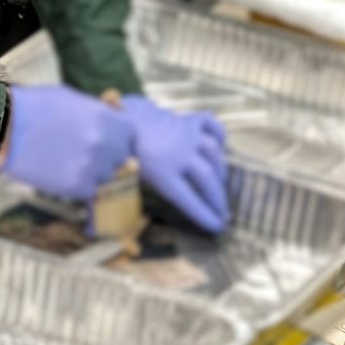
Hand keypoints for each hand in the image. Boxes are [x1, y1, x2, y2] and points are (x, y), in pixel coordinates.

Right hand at [0, 83, 134, 202]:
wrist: (5, 128)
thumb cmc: (36, 108)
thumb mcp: (74, 100)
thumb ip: (99, 114)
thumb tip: (114, 118)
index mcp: (107, 121)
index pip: (130, 137)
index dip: (119, 139)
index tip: (108, 141)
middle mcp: (104, 145)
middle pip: (120, 159)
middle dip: (107, 157)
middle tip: (85, 153)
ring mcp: (91, 167)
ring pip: (104, 177)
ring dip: (92, 172)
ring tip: (68, 161)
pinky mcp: (75, 186)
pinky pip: (88, 191)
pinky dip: (78, 185)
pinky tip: (60, 172)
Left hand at [121, 96, 229, 234]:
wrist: (120, 117)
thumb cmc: (121, 151)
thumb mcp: (128, 177)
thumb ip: (138, 194)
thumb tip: (130, 221)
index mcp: (163, 172)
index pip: (190, 200)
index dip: (205, 215)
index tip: (218, 228)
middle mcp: (180, 154)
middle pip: (208, 179)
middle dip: (219, 199)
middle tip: (224, 212)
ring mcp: (187, 134)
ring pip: (214, 153)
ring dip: (221, 170)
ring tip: (220, 182)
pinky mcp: (188, 119)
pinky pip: (211, 124)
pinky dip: (219, 134)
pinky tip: (221, 144)